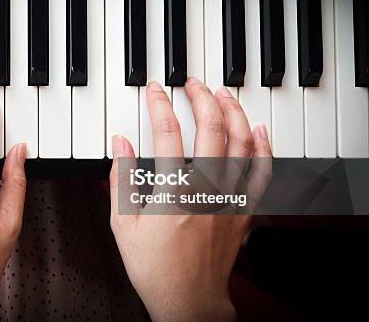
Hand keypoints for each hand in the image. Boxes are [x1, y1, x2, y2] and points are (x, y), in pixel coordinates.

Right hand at [109, 78, 271, 321]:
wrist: (188, 299)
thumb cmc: (154, 266)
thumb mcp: (123, 223)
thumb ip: (121, 179)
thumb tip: (120, 144)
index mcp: (172, 190)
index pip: (166, 132)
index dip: (159, 104)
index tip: (155, 90)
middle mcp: (205, 188)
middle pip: (211, 128)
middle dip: (202, 97)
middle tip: (192, 83)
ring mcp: (229, 198)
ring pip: (240, 143)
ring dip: (233, 112)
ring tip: (223, 94)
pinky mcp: (243, 210)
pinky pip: (261, 173)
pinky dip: (263, 148)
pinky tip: (258, 130)